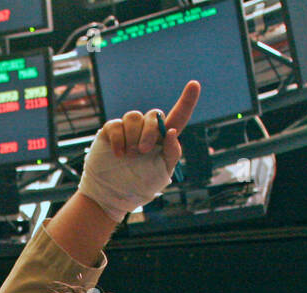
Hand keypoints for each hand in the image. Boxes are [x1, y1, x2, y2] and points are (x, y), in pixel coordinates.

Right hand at [79, 80, 200, 221]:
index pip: (178, 116)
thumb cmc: (140, 185)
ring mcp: (129, 129)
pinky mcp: (111, 130)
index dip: (187, 100)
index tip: (195, 85)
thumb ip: (172, 153)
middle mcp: (147, 130)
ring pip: (134, 116)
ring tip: (129, 156)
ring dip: (133, 137)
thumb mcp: (162, 173)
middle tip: (143, 151)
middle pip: (153, 115)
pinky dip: (118, 139)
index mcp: (164, 139)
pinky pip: (116, 124)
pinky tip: (118, 154)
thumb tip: (173, 132)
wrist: (113, 194)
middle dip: (150, 132)